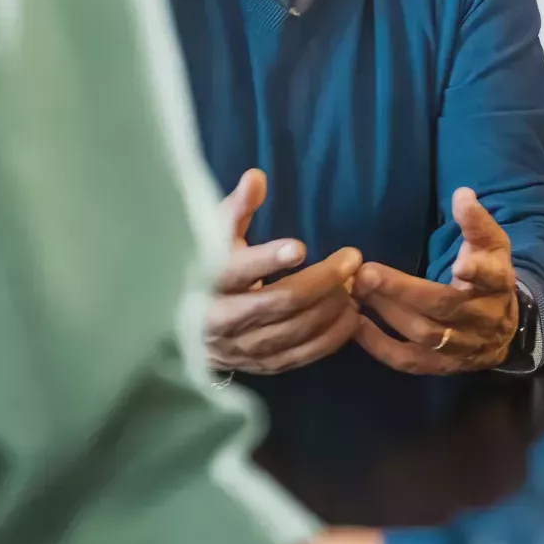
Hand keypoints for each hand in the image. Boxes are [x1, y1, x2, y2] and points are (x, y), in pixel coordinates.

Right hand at [207, 169, 362, 374]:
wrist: (188, 332)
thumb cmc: (205, 271)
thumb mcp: (211, 237)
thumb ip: (236, 209)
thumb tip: (257, 177)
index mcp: (204, 284)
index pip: (233, 272)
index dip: (266, 260)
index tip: (299, 247)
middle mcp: (221, 322)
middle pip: (278, 302)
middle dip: (320, 280)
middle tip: (351, 259)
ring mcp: (243, 349)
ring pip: (296, 330)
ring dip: (331, 307)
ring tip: (354, 284)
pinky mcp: (263, 366)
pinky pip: (303, 355)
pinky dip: (332, 336)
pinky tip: (351, 315)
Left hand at [352, 188, 519, 373]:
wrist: (502, 330)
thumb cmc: (489, 278)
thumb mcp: (492, 247)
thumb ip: (477, 223)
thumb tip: (461, 194)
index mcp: (497, 285)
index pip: (491, 278)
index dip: (478, 273)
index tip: (461, 266)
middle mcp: (481, 319)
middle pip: (442, 306)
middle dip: (402, 290)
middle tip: (366, 273)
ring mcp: (461, 346)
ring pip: (423, 334)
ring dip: (387, 312)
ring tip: (358, 290)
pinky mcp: (441, 366)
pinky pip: (409, 360)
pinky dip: (380, 346)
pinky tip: (356, 325)